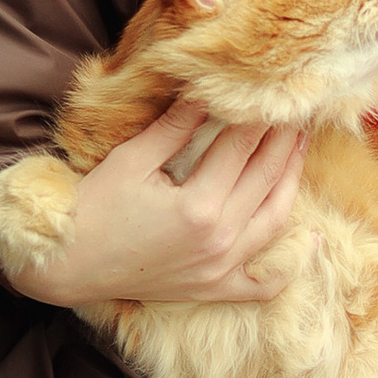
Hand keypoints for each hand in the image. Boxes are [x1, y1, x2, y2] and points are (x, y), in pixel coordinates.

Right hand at [14, 102, 309, 307]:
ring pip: (275, 220)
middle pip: (266, 177)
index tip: (276, 90)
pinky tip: (311, 241)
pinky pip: (262, 283)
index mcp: (199, 205)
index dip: (261, 114)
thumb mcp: (132, 159)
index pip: (242, 146)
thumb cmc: (93, 208)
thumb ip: (176, 126)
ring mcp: (220, 269)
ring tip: (301, 148)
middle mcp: (219, 239)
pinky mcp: (213, 289)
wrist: (66, 266)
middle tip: (298, 108)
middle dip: (285, 139)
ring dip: (293, 181)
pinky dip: (290, 266)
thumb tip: (207, 88)